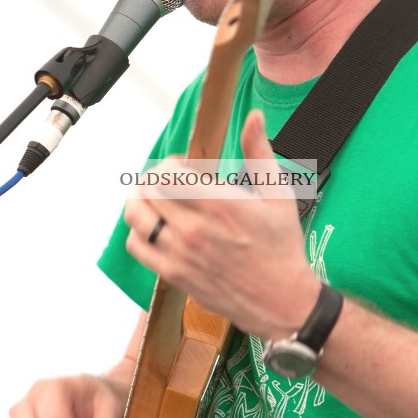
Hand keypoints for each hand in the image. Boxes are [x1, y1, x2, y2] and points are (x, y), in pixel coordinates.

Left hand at [123, 110, 318, 338]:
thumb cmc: (282, 248)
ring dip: (139, 200)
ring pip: (135, 215)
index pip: (168, 172)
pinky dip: (138, 231)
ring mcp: (179, 253)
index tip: (183, 167)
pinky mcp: (173, 274)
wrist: (281, 301)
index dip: (170, 163)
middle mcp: (193, 227)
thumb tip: (254, 117)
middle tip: (169, 181)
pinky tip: (154, 226)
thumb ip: (259, 152)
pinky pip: (137, 246)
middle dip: (154, 178)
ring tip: (153, 198)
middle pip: (147, 189)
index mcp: (219, 203)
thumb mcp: (278, 194)